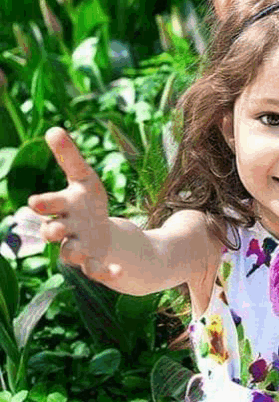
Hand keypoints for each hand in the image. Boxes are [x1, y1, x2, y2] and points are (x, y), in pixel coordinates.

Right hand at [28, 127, 121, 281]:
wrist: (101, 235)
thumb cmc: (87, 204)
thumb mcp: (84, 179)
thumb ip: (70, 158)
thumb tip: (53, 129)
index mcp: (62, 209)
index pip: (49, 206)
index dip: (44, 204)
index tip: (36, 202)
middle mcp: (65, 231)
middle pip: (54, 232)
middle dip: (53, 230)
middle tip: (56, 229)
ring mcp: (79, 249)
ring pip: (70, 253)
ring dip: (73, 252)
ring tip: (80, 251)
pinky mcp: (94, 264)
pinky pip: (97, 271)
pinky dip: (106, 272)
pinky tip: (118, 272)